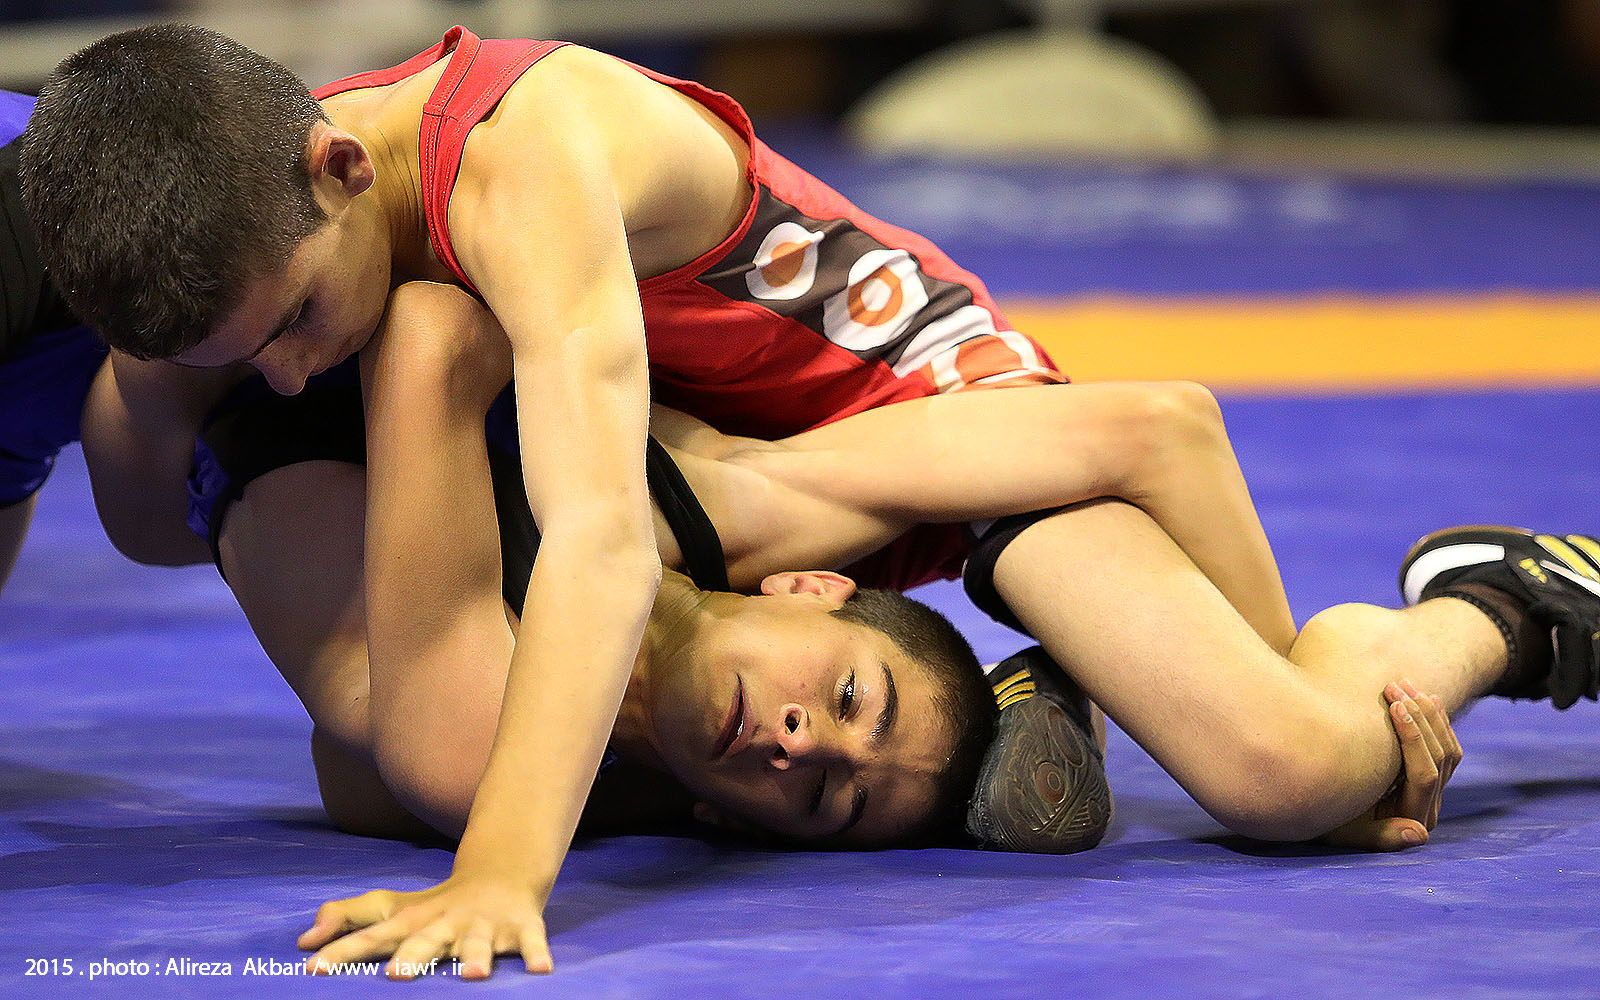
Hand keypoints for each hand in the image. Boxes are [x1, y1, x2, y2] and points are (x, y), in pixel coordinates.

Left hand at [298, 874, 551, 979]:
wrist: (501, 873)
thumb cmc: (436, 906)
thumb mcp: (392, 909)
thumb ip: (348, 919)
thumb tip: (302, 941)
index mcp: (412, 921)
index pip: (373, 936)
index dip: (344, 951)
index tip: (314, 968)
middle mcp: (446, 923)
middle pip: (426, 939)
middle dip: (413, 955)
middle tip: (396, 974)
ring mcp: (483, 926)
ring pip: (478, 942)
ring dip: (476, 956)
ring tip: (472, 974)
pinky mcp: (519, 927)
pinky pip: (531, 941)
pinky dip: (535, 953)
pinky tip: (540, 969)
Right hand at [1318, 680, 1462, 850]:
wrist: (1313, 808)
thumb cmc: (1321, 820)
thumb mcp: (1340, 832)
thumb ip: (1378, 837)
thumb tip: (1421, 834)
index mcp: (1411, 818)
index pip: (1425, 775)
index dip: (1413, 739)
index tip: (1393, 706)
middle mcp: (1427, 807)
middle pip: (1440, 758)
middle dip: (1420, 717)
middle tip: (1393, 685)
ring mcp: (1430, 791)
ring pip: (1447, 748)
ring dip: (1429, 713)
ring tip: (1404, 684)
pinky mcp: (1425, 775)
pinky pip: (1442, 745)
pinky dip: (1434, 719)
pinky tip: (1422, 696)